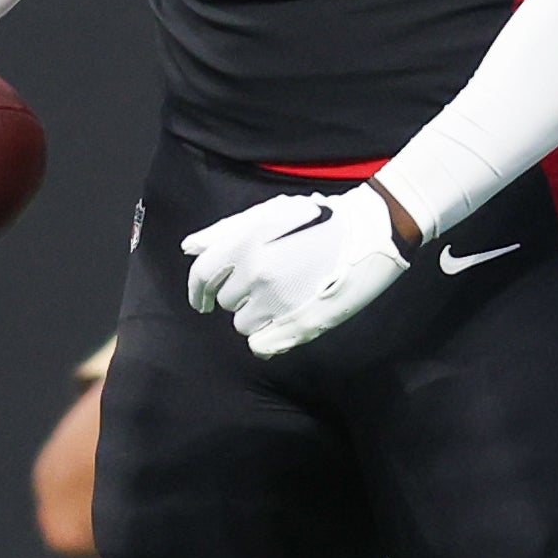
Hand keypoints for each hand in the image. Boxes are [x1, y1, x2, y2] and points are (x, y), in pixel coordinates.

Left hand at [181, 183, 407, 356]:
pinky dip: (266, 338)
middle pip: (224, 301)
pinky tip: (281, 323)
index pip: (202, 275)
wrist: (368, 230)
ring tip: (282, 297)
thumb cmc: (317, 218)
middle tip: (266, 282)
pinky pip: (262, 343)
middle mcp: (257, 273)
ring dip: (254, 315)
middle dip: (237, 295)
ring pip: (243, 324)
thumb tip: (189, 247)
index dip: (196, 291)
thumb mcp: (268, 213)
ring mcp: (278, 300)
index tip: (200, 301)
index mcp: (245, 243)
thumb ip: (224, 231)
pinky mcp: (300, 322)